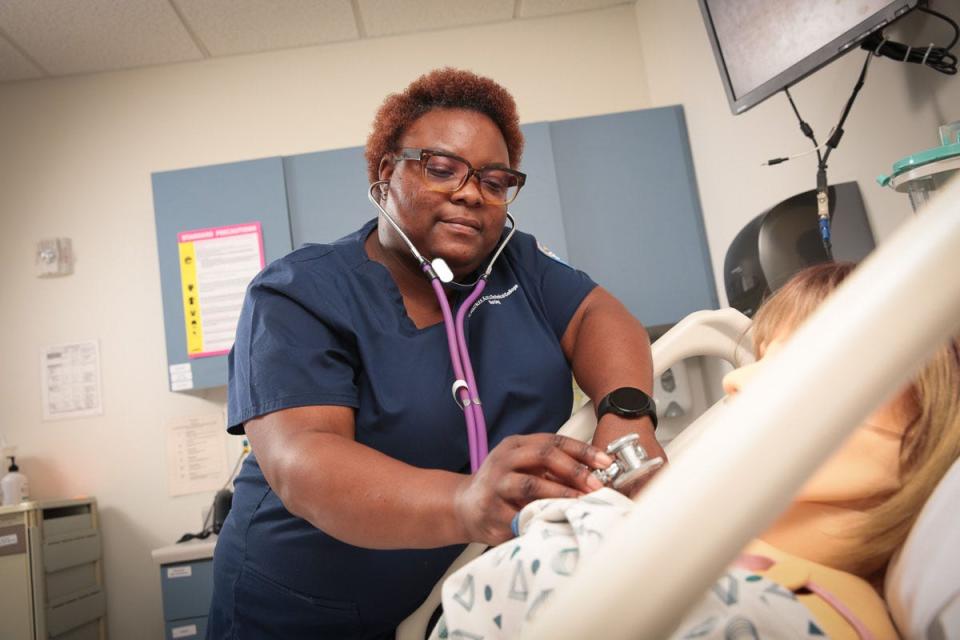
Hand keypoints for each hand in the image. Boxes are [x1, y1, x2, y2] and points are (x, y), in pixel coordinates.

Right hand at [454, 434, 612, 545]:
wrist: (465, 506)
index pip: (554, 441)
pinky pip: (522, 515)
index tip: (606, 462)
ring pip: (532, 485)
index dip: (583, 450)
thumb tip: (596, 475)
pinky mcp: (492, 511)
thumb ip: (551, 467)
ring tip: (582, 504)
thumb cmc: (503, 486)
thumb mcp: (524, 467)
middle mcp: (504, 459)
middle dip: (576, 470)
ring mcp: (496, 485)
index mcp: (516, 445)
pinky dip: (543, 518)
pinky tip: (558, 522)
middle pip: (544, 456)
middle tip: (597, 486)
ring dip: (562, 494)